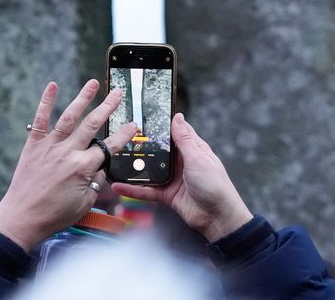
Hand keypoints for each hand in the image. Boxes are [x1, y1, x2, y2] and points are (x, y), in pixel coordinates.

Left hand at [0, 80, 136, 250]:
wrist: (22, 219)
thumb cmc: (54, 216)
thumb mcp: (84, 203)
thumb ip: (96, 182)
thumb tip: (101, 166)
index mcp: (83, 168)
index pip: (109, 147)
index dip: (124, 135)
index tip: (134, 124)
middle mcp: (68, 153)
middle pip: (92, 125)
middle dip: (108, 107)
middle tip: (118, 93)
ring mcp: (50, 146)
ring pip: (70, 117)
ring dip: (83, 98)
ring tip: (93, 83)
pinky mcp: (33, 145)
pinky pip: (40, 120)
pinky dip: (46, 102)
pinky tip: (52, 85)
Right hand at [112, 113, 252, 242]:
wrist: (217, 218)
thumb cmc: (215, 185)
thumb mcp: (198, 159)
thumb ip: (185, 139)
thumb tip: (178, 117)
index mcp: (192, 150)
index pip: (175, 132)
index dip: (162, 124)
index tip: (145, 116)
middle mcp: (181, 162)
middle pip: (159, 150)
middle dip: (143, 145)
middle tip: (123, 136)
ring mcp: (173, 178)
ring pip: (150, 170)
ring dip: (136, 167)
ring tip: (117, 159)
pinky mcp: (166, 194)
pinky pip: (147, 190)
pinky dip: (133, 189)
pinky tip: (119, 186)